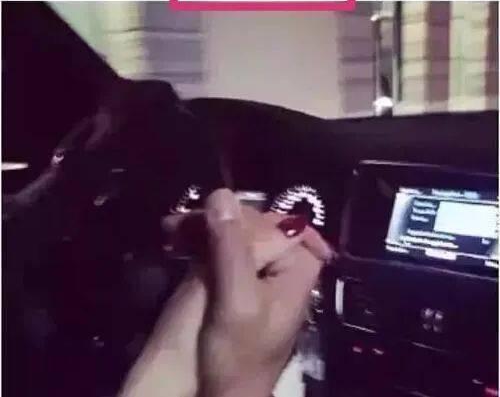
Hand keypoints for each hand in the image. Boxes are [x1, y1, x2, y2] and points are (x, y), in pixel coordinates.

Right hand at [120, 189, 332, 396]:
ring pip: (236, 232)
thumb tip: (221, 194)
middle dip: (216, 219)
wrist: (221, 395)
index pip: (277, 220)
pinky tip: (177, 237)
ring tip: (171, 227)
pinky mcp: (238, 277)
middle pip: (253, 223)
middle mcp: (283, 261)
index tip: (213, 214)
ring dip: (203, 227)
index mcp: (298, 265)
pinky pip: (222, 245)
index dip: (244, 214)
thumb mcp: (236, 300)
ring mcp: (260, 268)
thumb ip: (232, 248)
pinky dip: (200, 239)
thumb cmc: (238, 355)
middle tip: (179, 220)